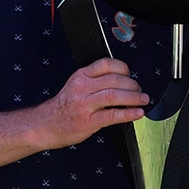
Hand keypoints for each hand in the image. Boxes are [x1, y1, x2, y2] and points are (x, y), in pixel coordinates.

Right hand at [30, 58, 148, 147]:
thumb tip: (123, 80)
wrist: (46, 125)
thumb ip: (96, 80)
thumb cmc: (64, 106)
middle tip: (139, 91)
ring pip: (114, 95)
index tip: (130, 75)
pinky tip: (137, 113)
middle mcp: (82, 88)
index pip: (106, 64)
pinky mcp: (88, 121)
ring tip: (143, 100)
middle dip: (132, 85)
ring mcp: (85, 105)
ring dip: (133, 97)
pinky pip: (112, 115)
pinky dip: (128, 113)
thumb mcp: (76, 85)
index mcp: (81, 76)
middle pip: (114, 80)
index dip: (123, 68)